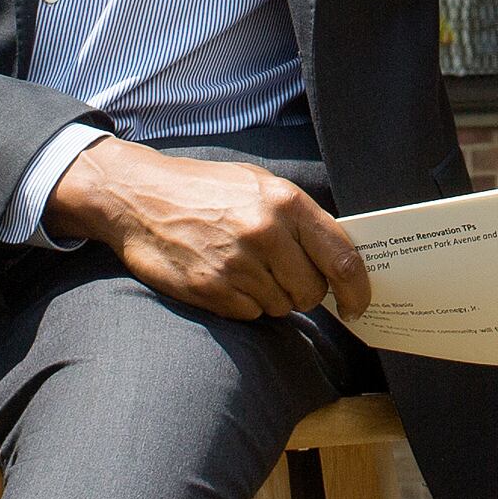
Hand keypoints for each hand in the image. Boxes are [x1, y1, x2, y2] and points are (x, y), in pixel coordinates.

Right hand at [46, 139, 371, 322]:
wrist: (138, 197)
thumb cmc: (204, 189)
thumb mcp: (258, 184)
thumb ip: (298, 218)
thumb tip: (337, 258)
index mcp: (285, 202)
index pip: (342, 259)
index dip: (358, 290)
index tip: (358, 306)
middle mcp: (265, 233)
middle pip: (312, 291)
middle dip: (305, 291)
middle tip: (283, 273)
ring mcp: (237, 264)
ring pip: (281, 306)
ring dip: (271, 296)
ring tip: (244, 266)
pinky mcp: (211, 289)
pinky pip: (250, 313)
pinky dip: (244, 303)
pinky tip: (224, 276)